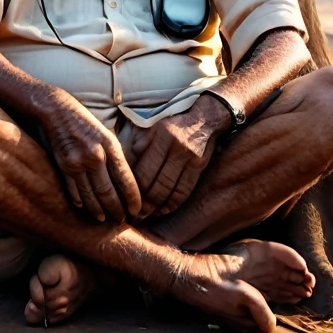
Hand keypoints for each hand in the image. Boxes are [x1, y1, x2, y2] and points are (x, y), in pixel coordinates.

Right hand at [38, 88, 141, 223]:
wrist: (56, 109)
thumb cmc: (84, 120)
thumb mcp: (105, 132)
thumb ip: (114, 153)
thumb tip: (124, 177)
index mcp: (110, 145)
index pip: (125, 178)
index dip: (132, 197)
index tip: (136, 210)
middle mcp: (95, 155)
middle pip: (108, 192)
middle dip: (116, 209)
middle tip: (121, 221)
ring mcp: (78, 162)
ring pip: (91, 195)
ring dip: (99, 211)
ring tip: (104, 219)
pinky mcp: (63, 166)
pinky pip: (74, 191)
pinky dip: (80, 202)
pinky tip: (85, 209)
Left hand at [130, 95, 231, 217]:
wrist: (205, 119)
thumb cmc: (175, 121)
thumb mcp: (155, 124)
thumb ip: (142, 142)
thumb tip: (129, 160)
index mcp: (163, 137)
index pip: (145, 171)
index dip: (135, 189)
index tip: (127, 198)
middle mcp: (177, 149)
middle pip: (158, 185)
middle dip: (146, 203)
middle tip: (135, 213)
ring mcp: (190, 160)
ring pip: (171, 191)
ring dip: (158, 207)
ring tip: (148, 213)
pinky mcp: (199, 168)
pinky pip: (185, 191)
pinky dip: (173, 204)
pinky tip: (164, 210)